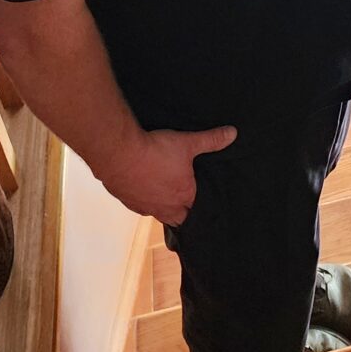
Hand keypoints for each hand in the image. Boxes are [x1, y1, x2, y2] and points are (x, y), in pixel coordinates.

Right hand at [95, 125, 236, 225]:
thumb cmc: (154, 151)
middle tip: (188, 202)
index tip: (202, 202)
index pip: (196, 210)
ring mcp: (143, 206)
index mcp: (182, 196)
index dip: (200, 206)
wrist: (118, 154)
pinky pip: (139, 206)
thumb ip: (211, 140)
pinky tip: (144, 189)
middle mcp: (164, 206)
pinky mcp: (126, 201)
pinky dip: (144, 200)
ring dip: (163, 206)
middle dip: (184, 212)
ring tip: (167, 194)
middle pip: (178, 217)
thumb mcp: (188, 142)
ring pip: (157, 213)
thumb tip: (232, 134)